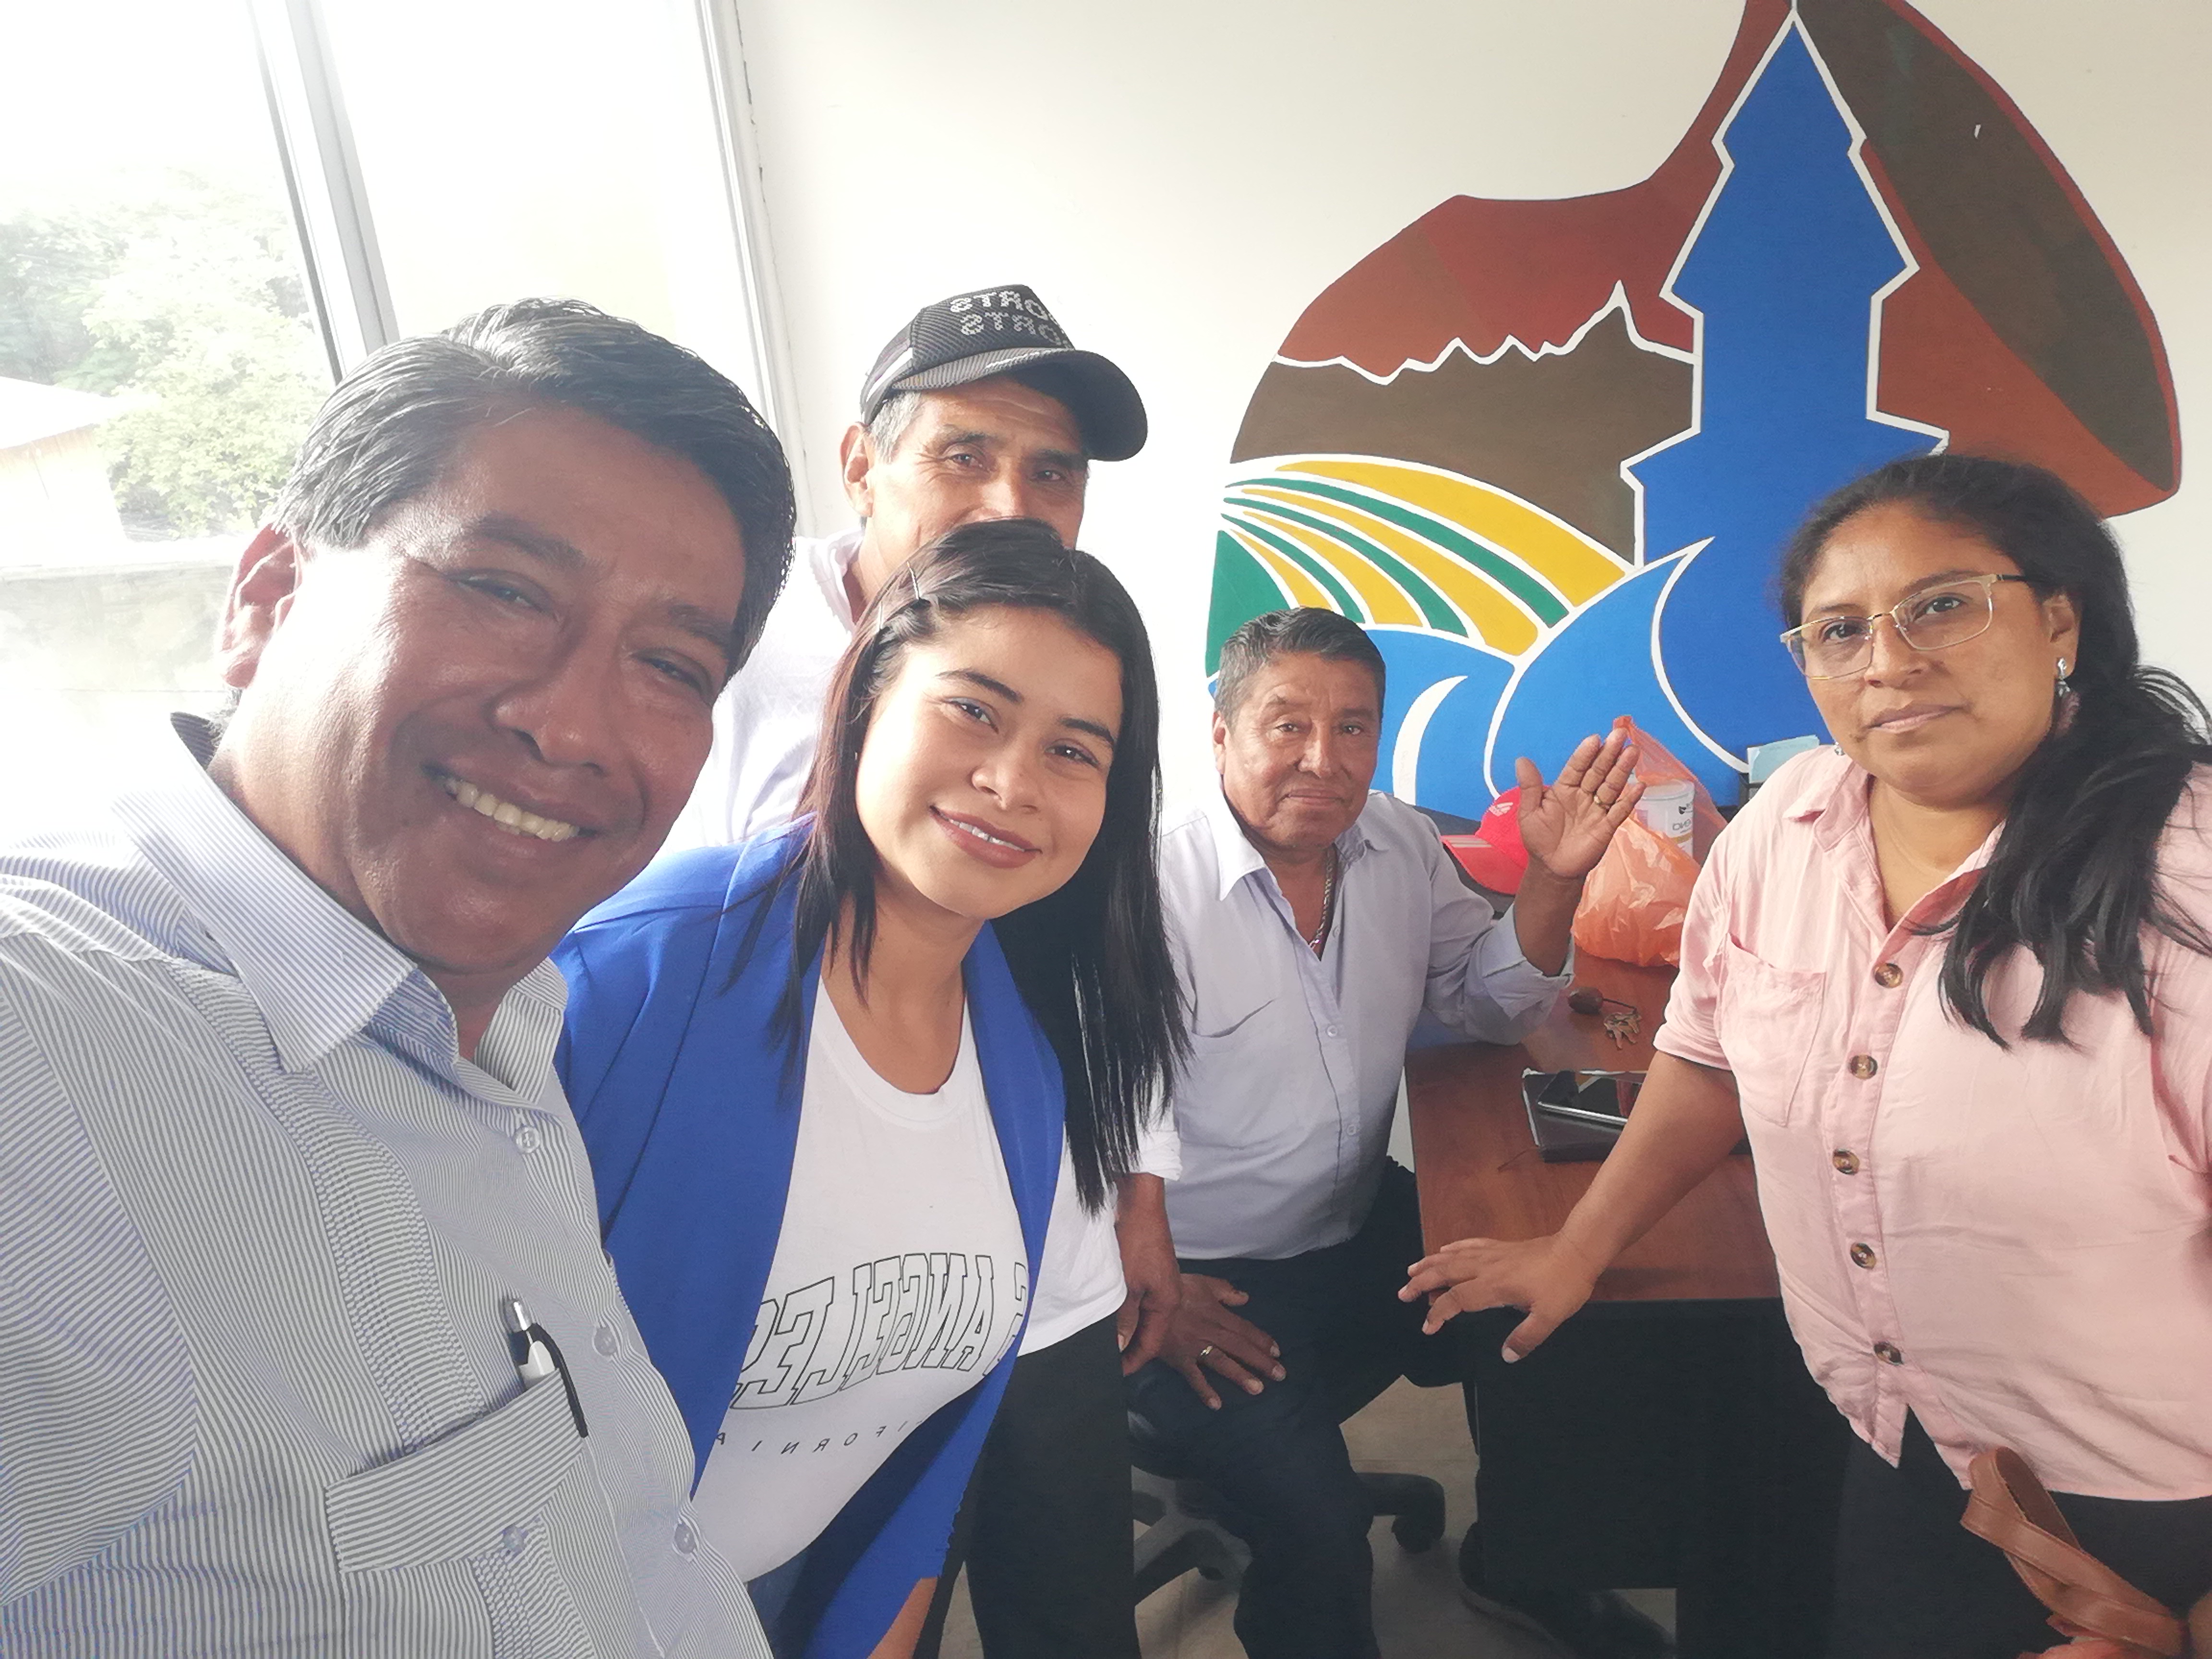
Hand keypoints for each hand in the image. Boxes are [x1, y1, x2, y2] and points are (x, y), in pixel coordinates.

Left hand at [1113, 1176, 1182, 1374]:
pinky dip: (1128, 1314)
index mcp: (1168, 1303)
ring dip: (1128, 1332)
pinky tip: (1114, 1318)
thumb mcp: (1126, 1284)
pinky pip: (1140, 1302)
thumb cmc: (1135, 1241)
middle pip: (1150, 1333)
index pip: (1151, 1344)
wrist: (1138, 1203)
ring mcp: (1159, 1284)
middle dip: (1131, 1350)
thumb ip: (1124, 1317)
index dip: (1133, 1361)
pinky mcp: (1150, 1273)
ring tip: (1108, 1346)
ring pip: (1144, 1318)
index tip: (1115, 1376)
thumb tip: (1119, 1347)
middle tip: (1108, 1365)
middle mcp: (1168, 1296)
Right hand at [1157, 1273, 1285, 1408]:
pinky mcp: (1179, 1358)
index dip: (1262, 1341)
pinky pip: (1193, 1376)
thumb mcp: (1205, 1283)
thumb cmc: (1176, 1288)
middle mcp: (1210, 1332)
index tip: (1277, 1352)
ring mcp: (1195, 1346)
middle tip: (1280, 1375)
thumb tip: (1245, 1298)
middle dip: (1260, 1361)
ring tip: (1257, 1389)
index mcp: (1218, 1314)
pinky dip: (1204, 1390)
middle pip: (1240, 1348)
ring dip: (1239, 1375)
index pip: (1245, 1330)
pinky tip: (1217, 1404)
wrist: (1149, 1296)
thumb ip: (1226, 1291)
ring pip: (1221, 1362)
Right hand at [1400, 1233, 1603, 1359]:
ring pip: (1453, 1256)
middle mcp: (1486, 1267)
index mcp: (1494, 1286)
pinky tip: (1445, 1250)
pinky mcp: (1501, 1246)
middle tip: (1403, 1293)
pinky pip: (1470, 1245)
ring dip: (1430, 1263)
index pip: (1457, 1299)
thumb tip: (1506, 1356)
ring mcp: (1493, 1254)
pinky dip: (1453, 1248)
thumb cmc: (1563, 1285)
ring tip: (1412, 1270)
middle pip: (1445, 1272)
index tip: (1428, 1327)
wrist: (1578, 1250)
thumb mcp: (1549, 1318)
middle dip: (1421, 1282)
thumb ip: (1526, 1338)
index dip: (1439, 1313)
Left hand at [1513, 721, 1644, 882]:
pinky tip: (1639, 785)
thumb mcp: (1528, 812)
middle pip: (1598, 772)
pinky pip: (1620, 811)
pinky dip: (1630, 799)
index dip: (1585, 754)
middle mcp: (1583, 795)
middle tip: (1620, 735)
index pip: (1576, 767)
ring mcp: (1597, 810)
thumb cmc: (1539, 838)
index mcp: (1564, 789)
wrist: (1551, 867)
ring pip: (1611, 786)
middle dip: (1609, 754)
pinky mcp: (1607, 827)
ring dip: (1622, 770)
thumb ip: (1529, 787)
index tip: (1594, 739)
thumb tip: (1521, 760)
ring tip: (1632, 751)